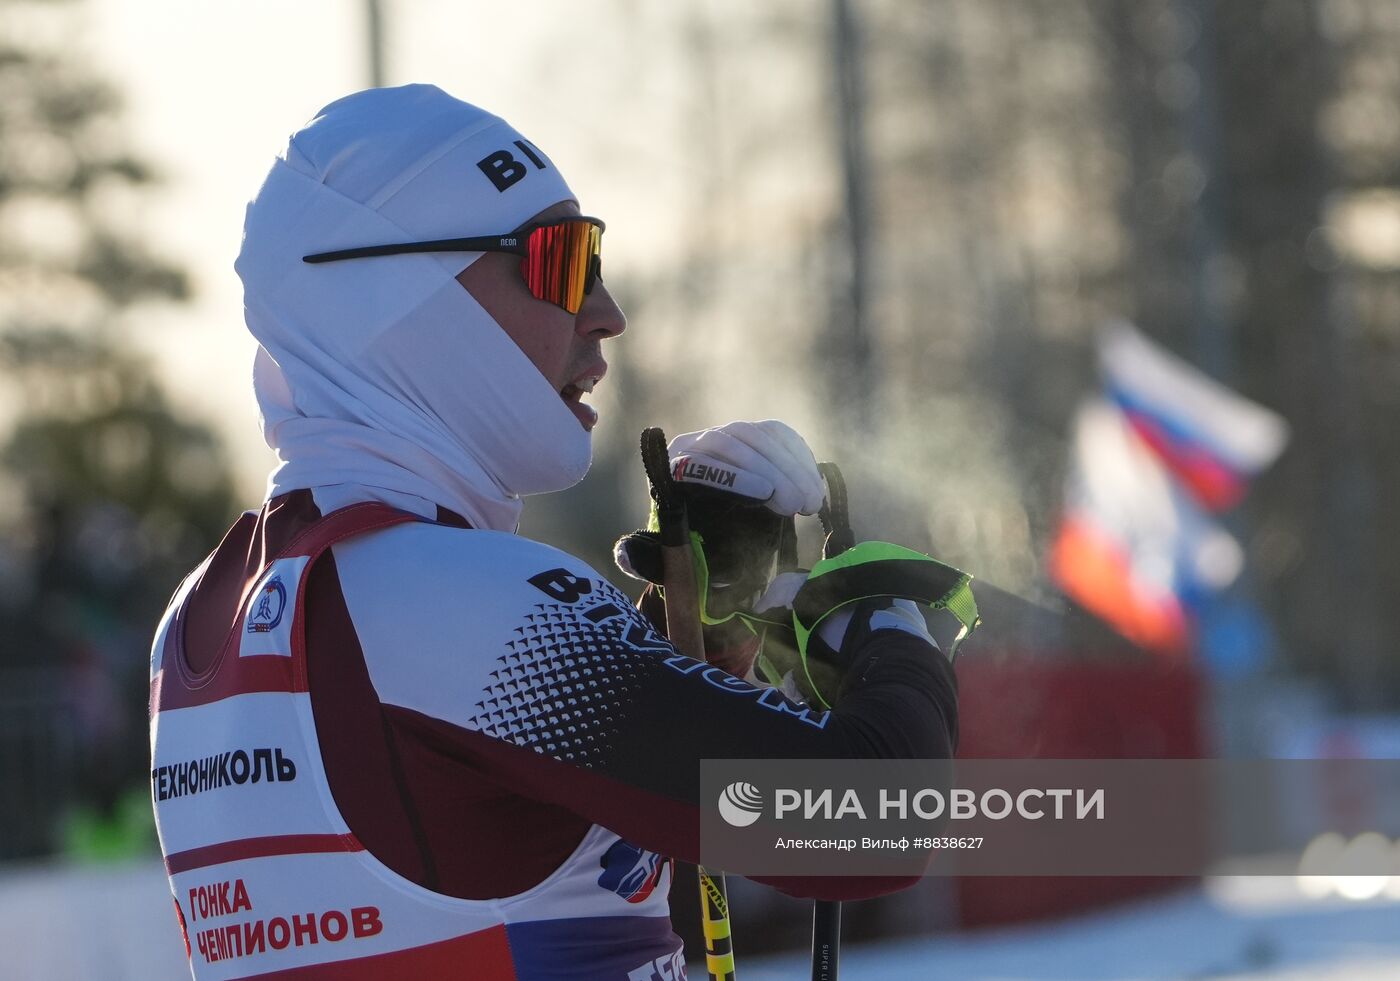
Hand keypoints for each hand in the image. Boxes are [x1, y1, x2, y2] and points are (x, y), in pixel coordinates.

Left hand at [616, 420, 823, 620]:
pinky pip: (778, 433)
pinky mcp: (755, 435)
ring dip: (791, 466)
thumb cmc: (690, 552)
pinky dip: (800, 456)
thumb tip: (625, 553)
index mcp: (670, 474)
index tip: (767, 497)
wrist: (716, 536)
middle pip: (732, 442)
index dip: (734, 477)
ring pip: (758, 435)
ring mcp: (727, 436)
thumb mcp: (669, 563)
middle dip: (771, 471)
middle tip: (799, 505)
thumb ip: (649, 561)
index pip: (697, 463)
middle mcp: (695, 446)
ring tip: (811, 501)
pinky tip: (813, 484)